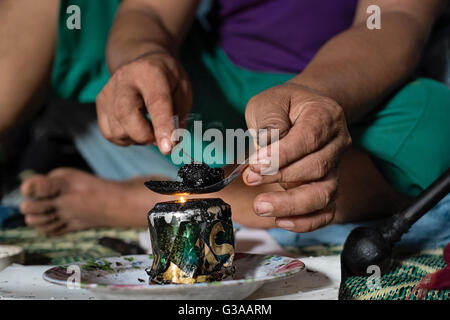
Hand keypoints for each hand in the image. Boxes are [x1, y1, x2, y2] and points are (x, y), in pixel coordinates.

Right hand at [96, 51, 191, 153]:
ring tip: (150, 125)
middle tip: (162, 139)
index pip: (156, 102)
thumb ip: (180, 117)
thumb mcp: (183, 91)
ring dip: (139, 138)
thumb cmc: (167, 80)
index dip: (162, 127)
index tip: (168, 148)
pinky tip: (137, 127)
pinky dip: (127, 138)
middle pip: (127, 116)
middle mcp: (123, 80)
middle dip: (146, 137)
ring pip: (119, 130)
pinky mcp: (101, 104)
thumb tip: (172, 143)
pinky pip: (111, 134)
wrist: (144, 65)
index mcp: (150, 73)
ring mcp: (108, 92)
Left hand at [243, 82, 351, 231]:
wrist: (302, 111)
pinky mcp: (327, 186)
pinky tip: (282, 221)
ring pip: (323, 194)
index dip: (282, 155)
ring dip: (290, 204)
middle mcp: (337, 143)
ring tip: (261, 206)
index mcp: (325, 115)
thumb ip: (268, 121)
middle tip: (249, 178)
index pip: (308, 139)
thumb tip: (266, 147)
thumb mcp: (268, 102)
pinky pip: (325, 211)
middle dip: (279, 177)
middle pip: (316, 168)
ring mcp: (335, 167)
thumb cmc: (284, 107)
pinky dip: (306, 221)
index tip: (255, 163)